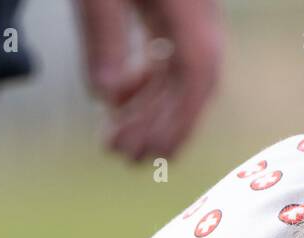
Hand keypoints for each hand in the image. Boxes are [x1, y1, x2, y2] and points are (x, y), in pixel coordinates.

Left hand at [76, 0, 223, 160]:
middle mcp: (198, 9)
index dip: (182, 117)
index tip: (157, 151)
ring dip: (151, 111)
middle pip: (193, 79)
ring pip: (180, 72)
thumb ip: (103, 31)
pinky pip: (170, 55)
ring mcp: (189, 10)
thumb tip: (105, 94)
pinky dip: (146, 85)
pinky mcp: (173, 8)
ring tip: (114, 140)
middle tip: (125, 156)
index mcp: (188, 3)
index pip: (199, 68)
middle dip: (162, 125)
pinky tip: (117, 101)